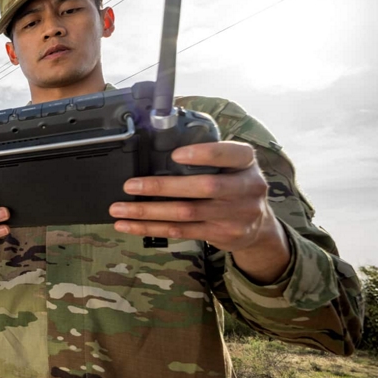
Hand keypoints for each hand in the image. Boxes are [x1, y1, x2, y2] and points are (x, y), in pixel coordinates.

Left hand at [109, 141, 290, 281]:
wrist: (258, 226)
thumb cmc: (235, 184)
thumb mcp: (235, 164)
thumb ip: (211, 155)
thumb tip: (161, 142)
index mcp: (247, 162)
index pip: (229, 154)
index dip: (203, 154)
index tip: (175, 154)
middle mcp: (246, 189)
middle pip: (203, 188)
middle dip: (162, 187)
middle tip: (130, 185)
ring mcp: (234, 216)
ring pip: (186, 213)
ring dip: (148, 212)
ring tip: (119, 209)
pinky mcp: (220, 235)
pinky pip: (181, 231)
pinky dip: (151, 228)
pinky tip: (129, 225)